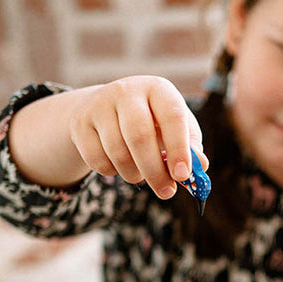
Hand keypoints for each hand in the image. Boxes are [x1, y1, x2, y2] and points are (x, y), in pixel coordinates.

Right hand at [69, 76, 206, 198]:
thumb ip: (190, 147)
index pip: (172, 117)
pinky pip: (97, 160)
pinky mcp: (81, 123)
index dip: (179, 148)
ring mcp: (100, 105)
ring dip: (134, 174)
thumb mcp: (176, 128)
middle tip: (166, 192)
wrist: (108, 108)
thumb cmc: (154, 121)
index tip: (183, 175)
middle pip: (139, 136)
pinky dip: (113, 172)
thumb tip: (201, 166)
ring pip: (118, 152)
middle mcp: (127, 91)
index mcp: (158, 89)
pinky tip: (120, 165)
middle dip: (155, 171)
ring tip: (142, 175)